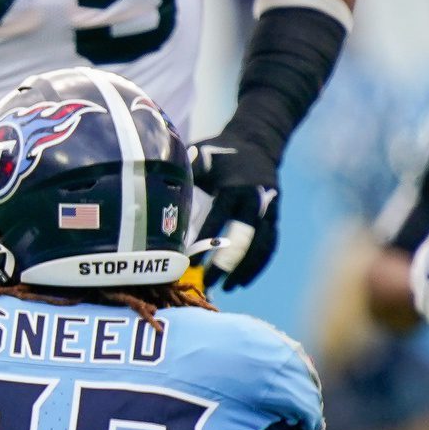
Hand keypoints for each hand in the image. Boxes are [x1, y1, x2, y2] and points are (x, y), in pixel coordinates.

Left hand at [190, 137, 279, 288]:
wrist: (258, 141)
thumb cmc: (220, 151)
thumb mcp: (202, 155)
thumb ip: (186, 174)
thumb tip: (153, 190)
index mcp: (236, 186)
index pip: (219, 219)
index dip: (205, 242)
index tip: (190, 263)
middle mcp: (256, 199)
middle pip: (244, 238)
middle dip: (226, 263)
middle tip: (208, 284)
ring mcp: (270, 209)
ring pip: (262, 246)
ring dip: (246, 270)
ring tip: (227, 288)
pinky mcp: (275, 216)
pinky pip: (270, 245)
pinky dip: (258, 265)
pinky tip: (243, 280)